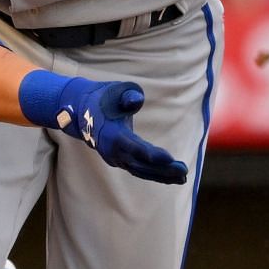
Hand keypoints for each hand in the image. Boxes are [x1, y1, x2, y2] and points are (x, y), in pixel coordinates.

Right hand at [56, 79, 187, 185]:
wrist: (84, 112)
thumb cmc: (105, 98)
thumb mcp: (115, 90)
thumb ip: (128, 95)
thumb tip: (136, 100)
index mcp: (111, 133)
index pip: (132, 146)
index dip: (150, 153)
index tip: (169, 159)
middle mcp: (112, 151)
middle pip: (139, 163)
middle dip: (161, 169)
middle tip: (183, 171)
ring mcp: (116, 158)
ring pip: (140, 171)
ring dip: (162, 176)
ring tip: (183, 177)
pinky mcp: (122, 161)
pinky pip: (140, 171)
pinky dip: (156, 175)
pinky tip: (174, 177)